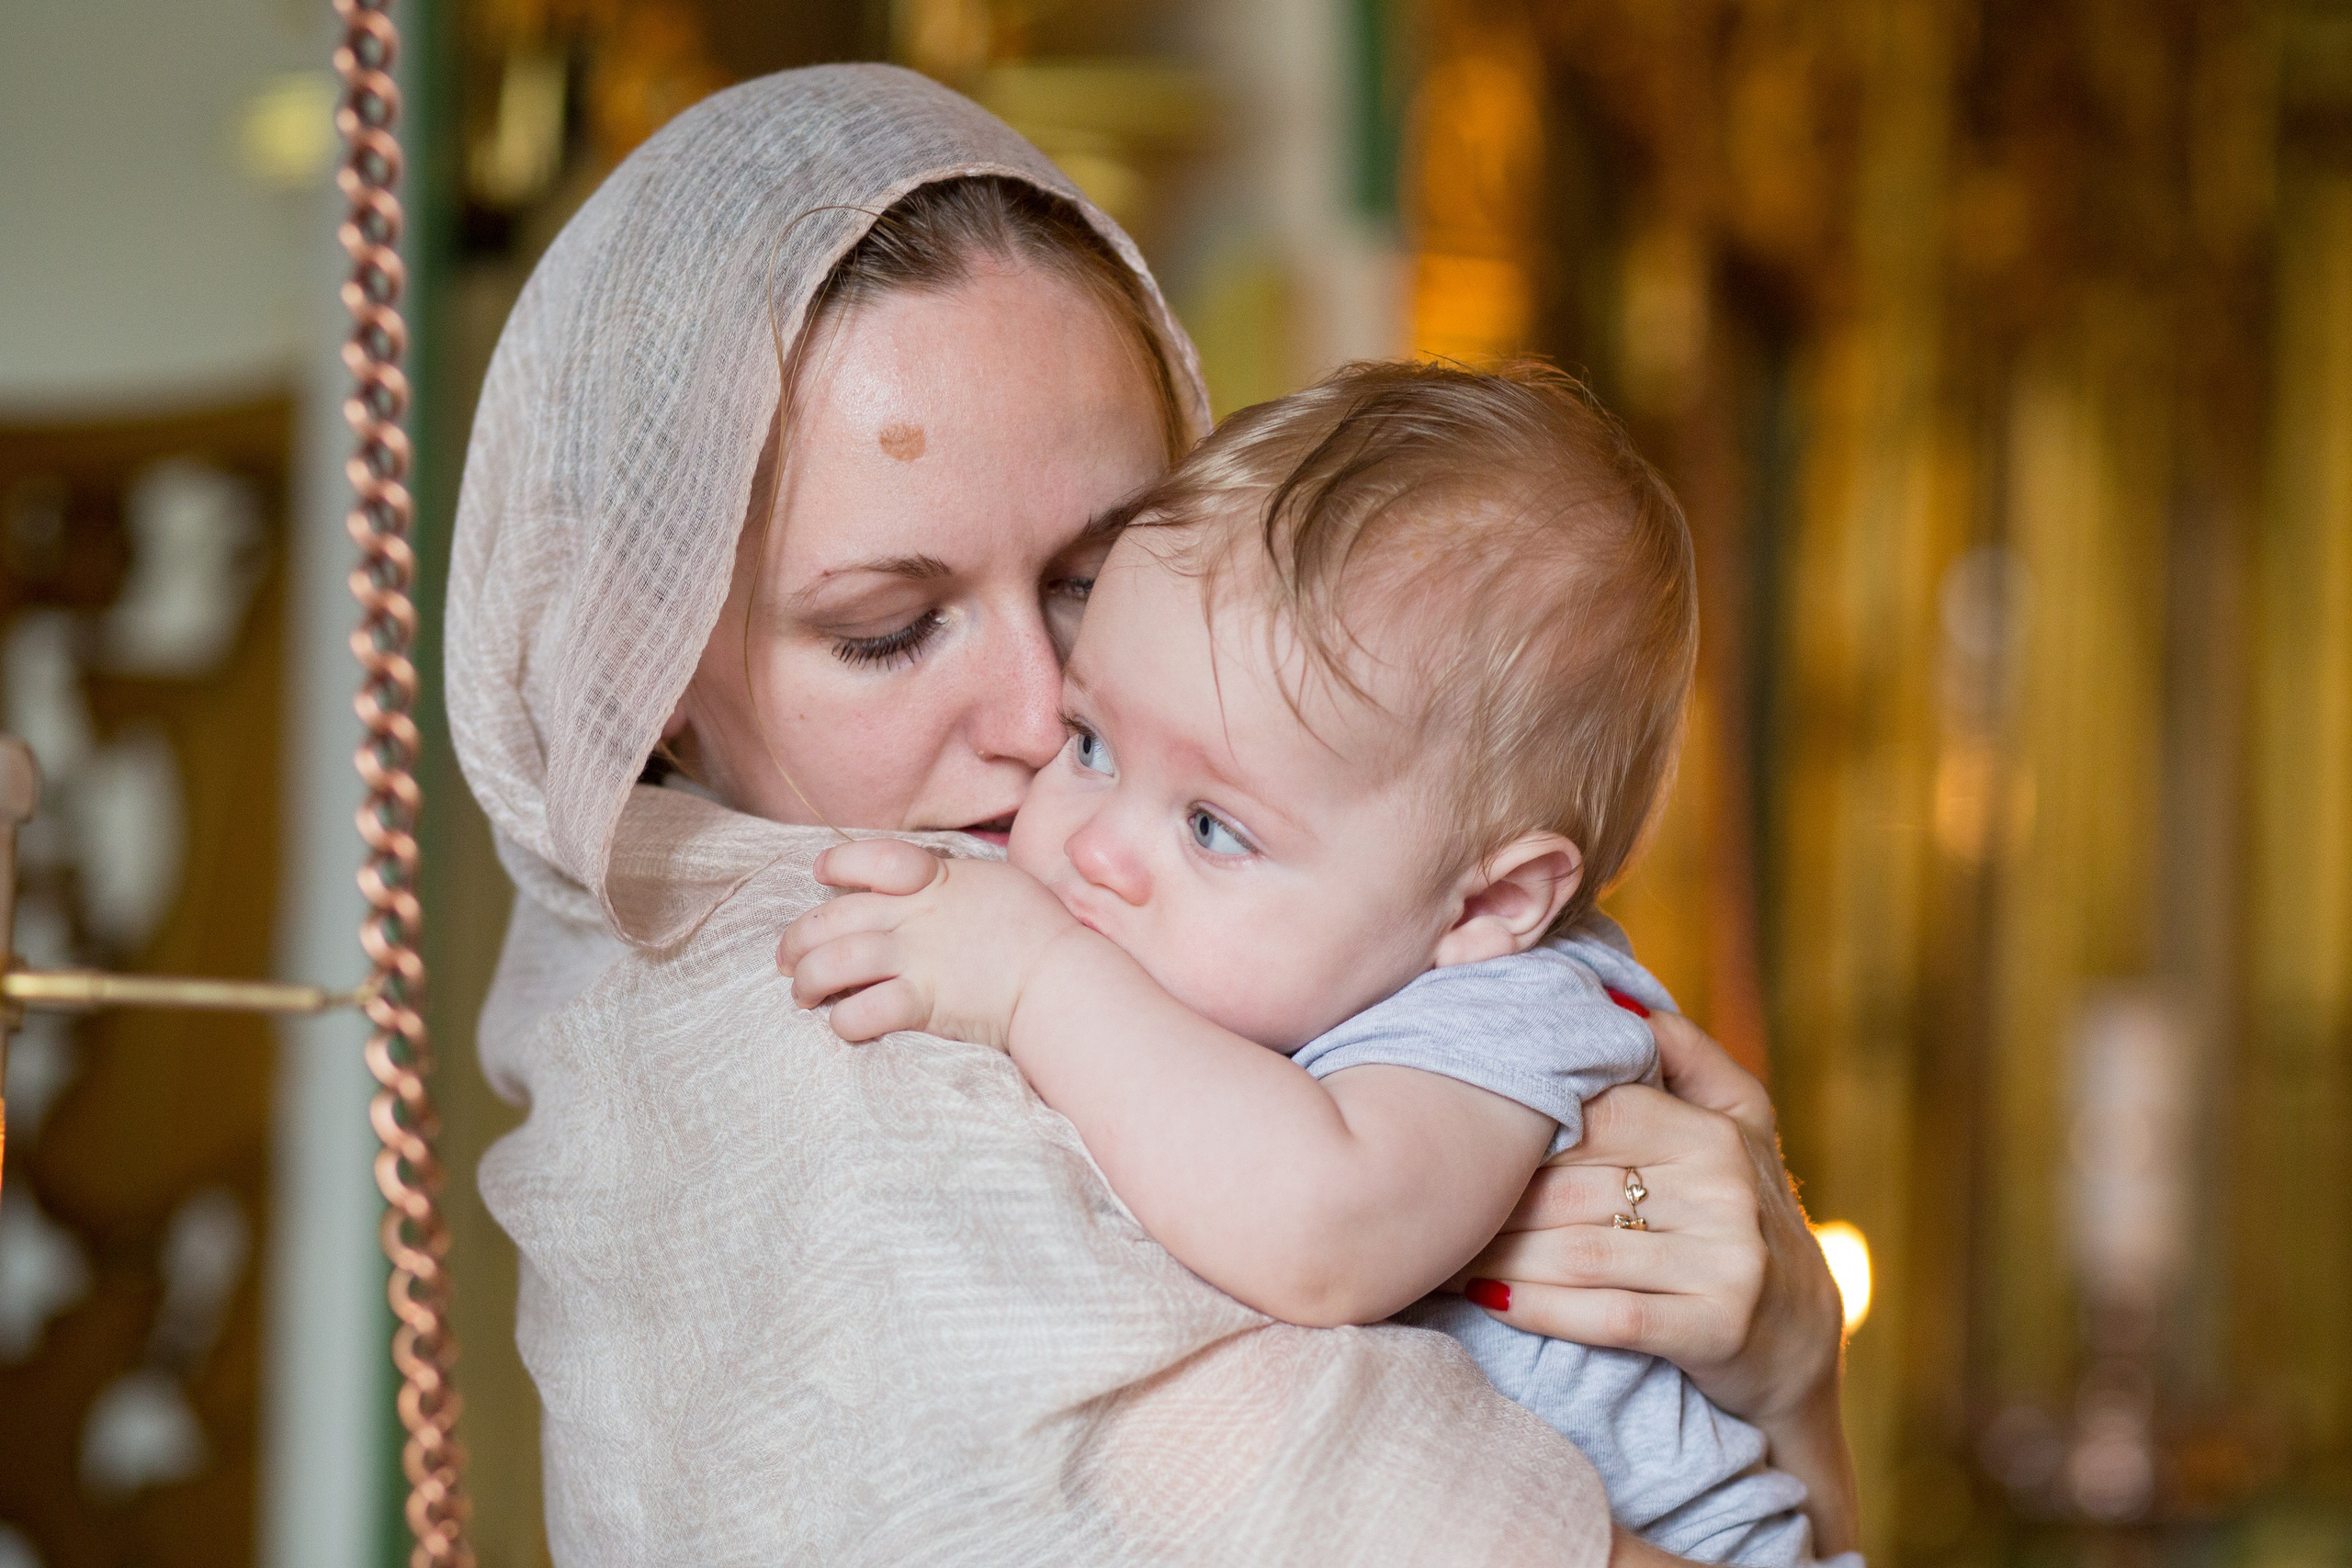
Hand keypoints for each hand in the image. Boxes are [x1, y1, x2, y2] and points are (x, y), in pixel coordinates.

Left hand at [775, 839, 1086, 1048]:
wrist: (1061, 975)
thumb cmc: (1041, 929)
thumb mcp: (997, 883)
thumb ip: (957, 881)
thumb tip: (935, 885)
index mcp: (933, 880)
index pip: (871, 859)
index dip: (837, 864)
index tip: (819, 875)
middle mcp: (914, 915)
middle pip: (832, 918)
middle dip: (797, 939)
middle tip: (785, 959)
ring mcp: (915, 958)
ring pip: (833, 964)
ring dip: (807, 982)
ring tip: (801, 995)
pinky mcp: (921, 1002)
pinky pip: (862, 1012)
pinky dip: (843, 1020)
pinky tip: (842, 1024)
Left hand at [1458, 1013, 1855, 1550]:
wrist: (1798, 1338)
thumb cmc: (1742, 1214)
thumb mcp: (1738, 1123)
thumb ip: (1687, 1054)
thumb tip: (1616, 998)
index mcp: (1715, 1132)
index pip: (1596, 1115)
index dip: (1524, 1132)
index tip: (1461, 1138)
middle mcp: (1725, 1189)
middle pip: (1574, 1188)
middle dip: (1494, 1203)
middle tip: (1429, 1206)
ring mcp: (1727, 1262)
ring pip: (1580, 1253)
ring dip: (1499, 1257)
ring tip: (1441, 1255)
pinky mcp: (1716, 1329)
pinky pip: (1605, 1316)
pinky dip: (1537, 1307)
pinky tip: (1487, 1298)